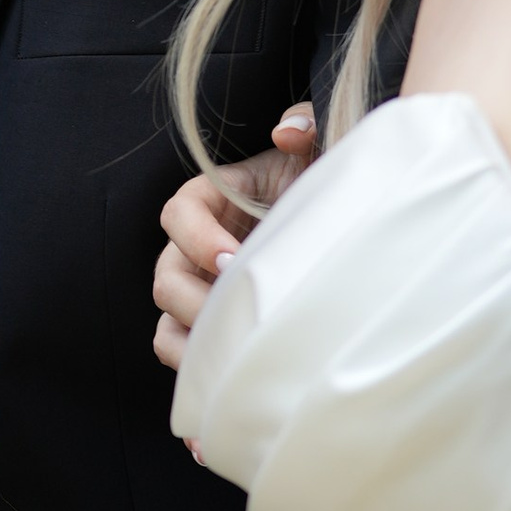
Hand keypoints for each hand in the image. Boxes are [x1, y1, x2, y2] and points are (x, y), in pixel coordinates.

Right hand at [152, 100, 319, 370]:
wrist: (344, 235)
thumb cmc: (322, 190)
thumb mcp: (320, 152)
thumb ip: (307, 128)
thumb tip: (288, 133)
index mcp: (211, 200)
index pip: (179, 214)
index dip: (196, 238)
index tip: (232, 259)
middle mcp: (194, 247)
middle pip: (166, 275)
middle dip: (196, 298)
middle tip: (236, 310)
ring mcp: (198, 289)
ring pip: (167, 318)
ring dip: (192, 336)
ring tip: (230, 349)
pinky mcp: (208, 325)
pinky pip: (179, 350)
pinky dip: (191, 366)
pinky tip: (223, 381)